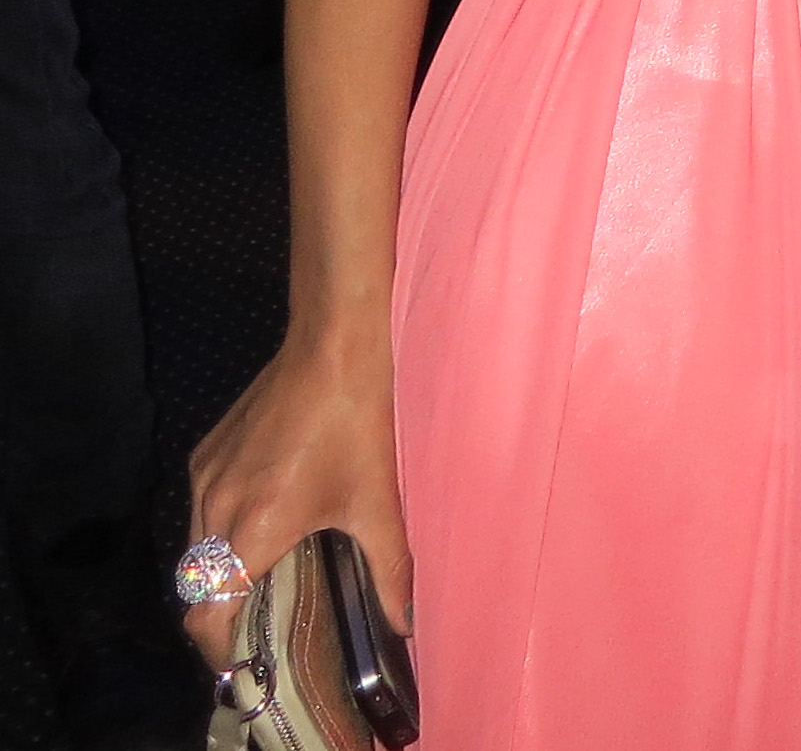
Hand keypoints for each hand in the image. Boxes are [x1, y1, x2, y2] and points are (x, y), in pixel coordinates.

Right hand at [183, 338, 409, 666]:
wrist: (333, 345)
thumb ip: (389, 569)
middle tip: (266, 618)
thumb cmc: (358, 421)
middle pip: (197, 587)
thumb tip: (403, 622)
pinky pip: (201, 509)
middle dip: (224, 610)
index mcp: (252, 529)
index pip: (205, 613)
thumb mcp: (378, 501)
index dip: (219, 646)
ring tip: (268, 573)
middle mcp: (214, 508)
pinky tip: (264, 520)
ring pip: (195, 549)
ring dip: (222, 569)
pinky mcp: (205, 454)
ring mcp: (204, 478)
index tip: (246, 656)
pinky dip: (222, 528)